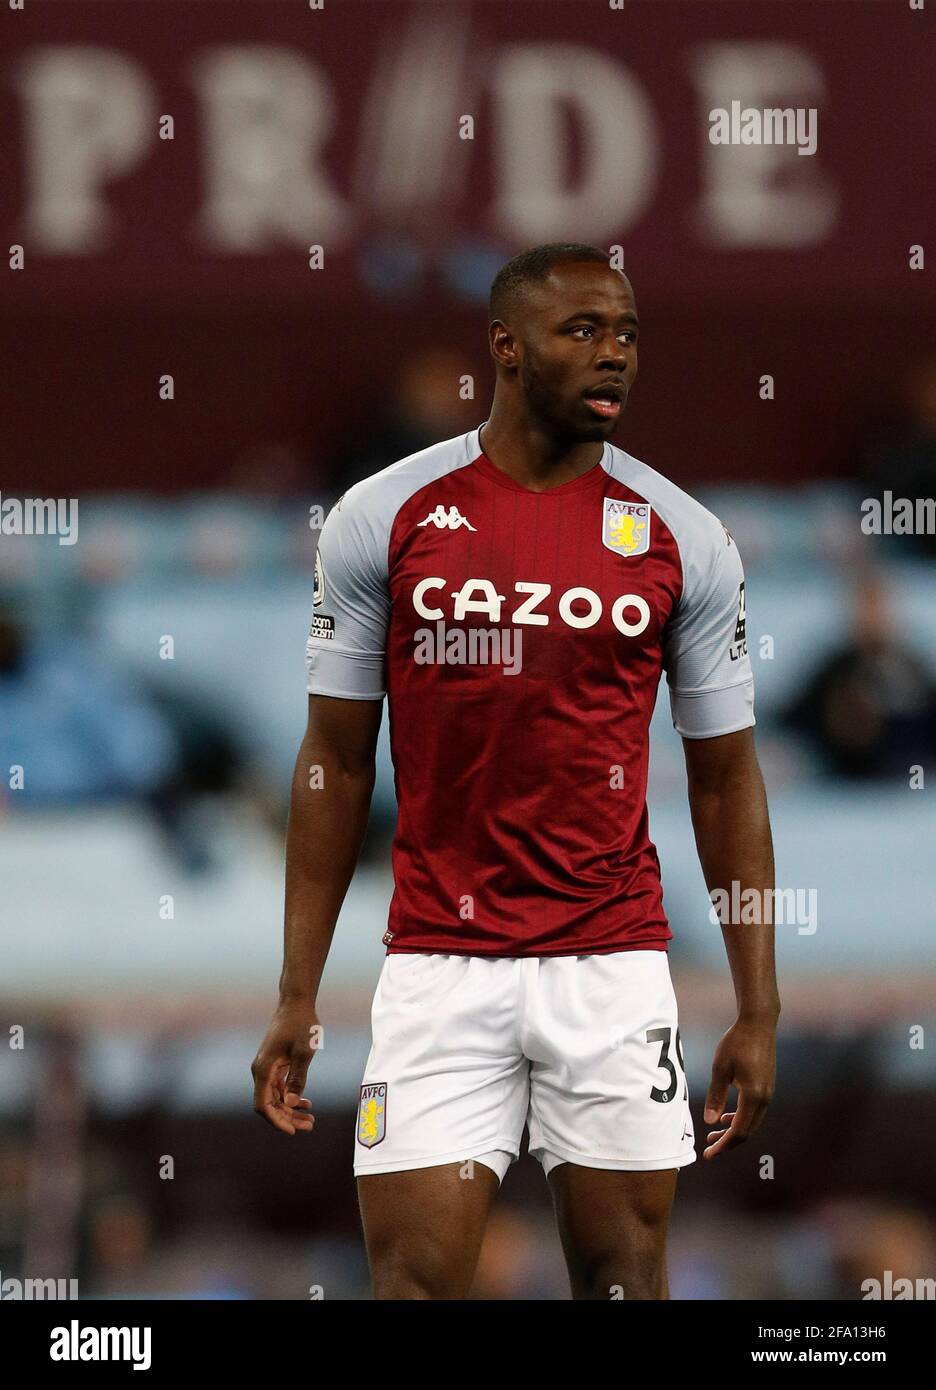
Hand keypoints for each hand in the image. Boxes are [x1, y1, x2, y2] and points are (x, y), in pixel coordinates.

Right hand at [251, 1000, 319, 1134]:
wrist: (296, 1003)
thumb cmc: (302, 1025)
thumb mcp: (304, 1052)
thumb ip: (298, 1078)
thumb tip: (291, 1103)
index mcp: (264, 1069)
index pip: (263, 1105)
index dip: (276, 1121)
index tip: (292, 1131)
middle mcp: (261, 1071)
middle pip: (270, 1105)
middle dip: (287, 1118)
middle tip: (309, 1126)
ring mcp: (267, 1068)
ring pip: (276, 1098)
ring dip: (291, 1110)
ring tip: (310, 1119)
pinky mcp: (275, 1065)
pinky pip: (279, 1088)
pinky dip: (291, 1097)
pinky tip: (306, 1103)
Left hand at [702, 1015, 776, 1159]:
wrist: (759, 1023)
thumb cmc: (736, 1042)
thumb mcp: (720, 1069)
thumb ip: (715, 1096)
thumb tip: (709, 1121)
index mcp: (753, 1096)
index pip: (739, 1132)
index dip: (723, 1146)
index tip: (709, 1155)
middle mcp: (765, 1098)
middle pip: (748, 1131)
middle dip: (728, 1142)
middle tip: (709, 1148)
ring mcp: (768, 1092)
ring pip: (752, 1122)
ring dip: (734, 1130)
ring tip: (715, 1132)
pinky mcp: (767, 1085)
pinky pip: (755, 1111)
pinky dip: (741, 1118)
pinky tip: (726, 1116)